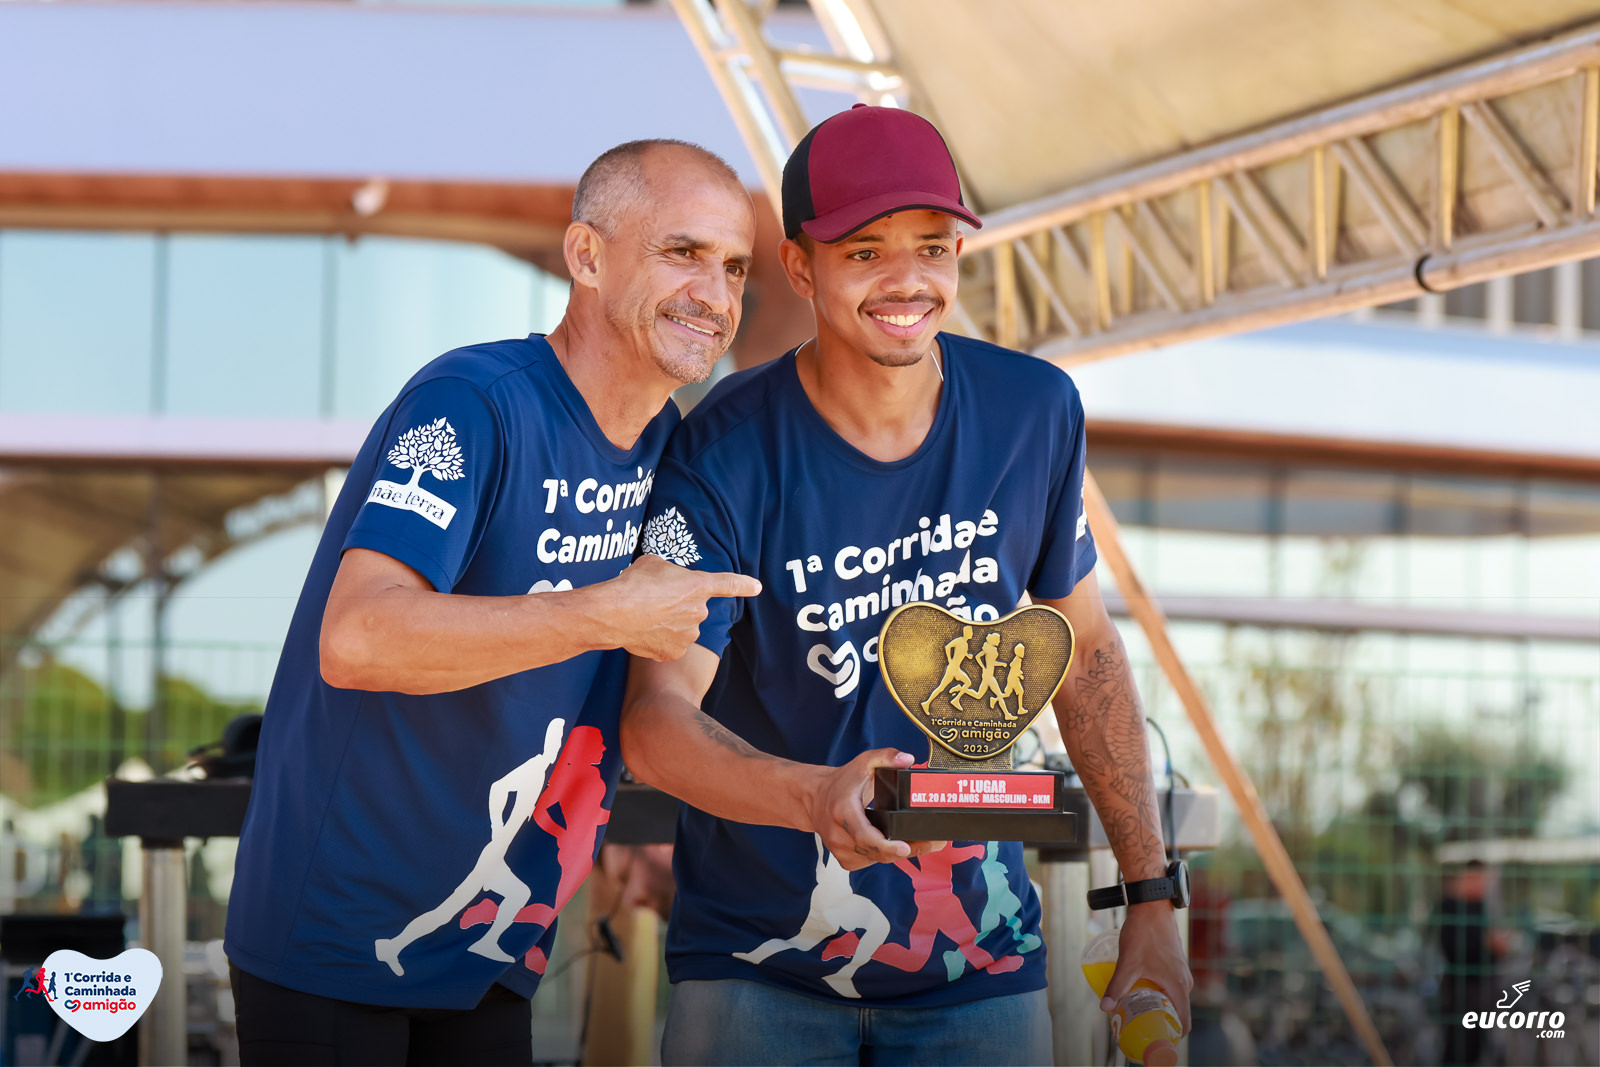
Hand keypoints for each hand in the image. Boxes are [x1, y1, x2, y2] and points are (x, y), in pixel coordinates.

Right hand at [603, 555, 760, 660]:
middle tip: (654, 600)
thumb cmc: (633, 584)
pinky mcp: (674, 652)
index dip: (743, 584)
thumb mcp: (654, 564)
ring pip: (682, 627)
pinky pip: (670, 645)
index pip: (727, 584)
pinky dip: (659, 640)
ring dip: (668, 622)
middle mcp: (699, 612)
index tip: (757, 587)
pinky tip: (644, 632)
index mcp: (698, 585)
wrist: (615, 613)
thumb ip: (670, 573)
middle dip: (678, 604)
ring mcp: (688, 635)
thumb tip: (668, 582)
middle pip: (693, 608)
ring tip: (646, 616)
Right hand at [807, 748, 946, 871]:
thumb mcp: (863, 763)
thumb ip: (886, 757)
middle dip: (907, 849)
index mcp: (843, 813)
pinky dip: (885, 855)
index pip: (865, 836)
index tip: (905, 847)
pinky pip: (871, 862)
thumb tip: (907, 759)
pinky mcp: (845, 860)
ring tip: (922, 842)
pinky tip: (897, 845)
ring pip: (876, 860)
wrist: (814, 798)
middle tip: (933, 842)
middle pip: (877, 852)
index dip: (886, 846)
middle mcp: (840, 836)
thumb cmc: (840, 783)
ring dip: (898, 853)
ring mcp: (841, 851)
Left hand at [1103, 901, 1192, 1032]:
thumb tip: (1105, 1008)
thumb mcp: (1128, 963)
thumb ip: (1117, 987)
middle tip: (1140, 1024)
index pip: (1183, 1022)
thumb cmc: (1144, 933)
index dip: (1171, 1034)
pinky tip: (1141, 989)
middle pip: (1177, 1011)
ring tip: (1137, 1008)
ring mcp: (1181, 970)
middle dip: (1159, 1020)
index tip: (1154, 1037)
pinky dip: (1159, 992)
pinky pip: (1170, 984)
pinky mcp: (1174, 961)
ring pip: (1172, 997)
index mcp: (1179, 986)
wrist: (1152, 905)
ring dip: (1158, 1005)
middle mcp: (1184, 981)